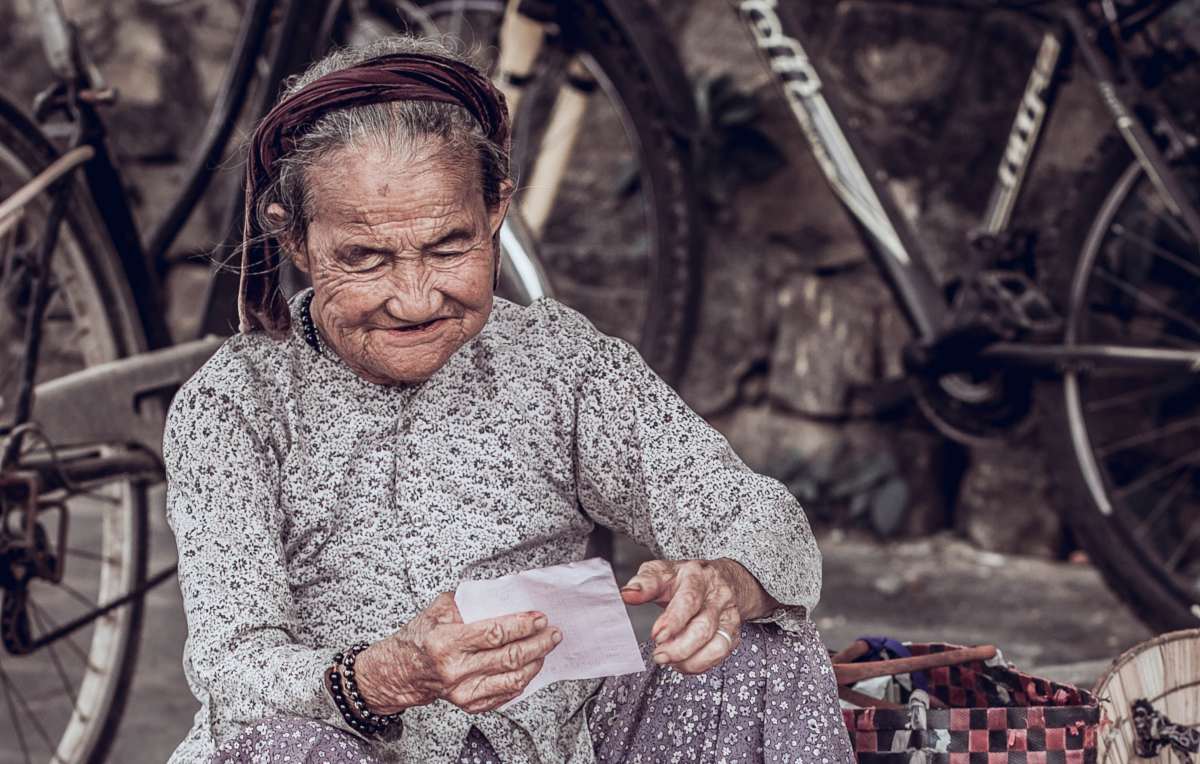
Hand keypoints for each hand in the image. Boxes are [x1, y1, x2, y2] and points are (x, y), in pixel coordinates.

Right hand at [353, 592, 560, 714]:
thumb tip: (500, 593)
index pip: (494, 633)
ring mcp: (462, 691)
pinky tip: (530, 666)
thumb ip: (467, 600)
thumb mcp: (438, 610)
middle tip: (552, 632)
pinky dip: (522, 680)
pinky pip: (504, 694)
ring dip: (535, 662)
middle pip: (508, 657)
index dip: (522, 625)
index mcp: (446, 642)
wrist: (402, 671)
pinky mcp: (469, 704)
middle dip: (537, 643)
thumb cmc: (420, 638)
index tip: (538, 617)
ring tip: (546, 647)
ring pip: (512, 679)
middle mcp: (455, 670)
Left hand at [619, 559, 777, 673]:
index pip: (689, 599)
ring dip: (691, 659)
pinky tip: (683, 663)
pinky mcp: (733, 633)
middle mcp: (717, 596)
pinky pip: (721, 654)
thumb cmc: (685, 578)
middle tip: (659, 655)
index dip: (673, 620)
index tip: (657, 635)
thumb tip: (627, 594)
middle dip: (680, 647)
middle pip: (704, 627)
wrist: (719, 579)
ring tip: (670, 660)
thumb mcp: (662, 573)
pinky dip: (701, 664)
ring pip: (717, 644)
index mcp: (697, 576)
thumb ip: (644, 583)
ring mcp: (728, 615)